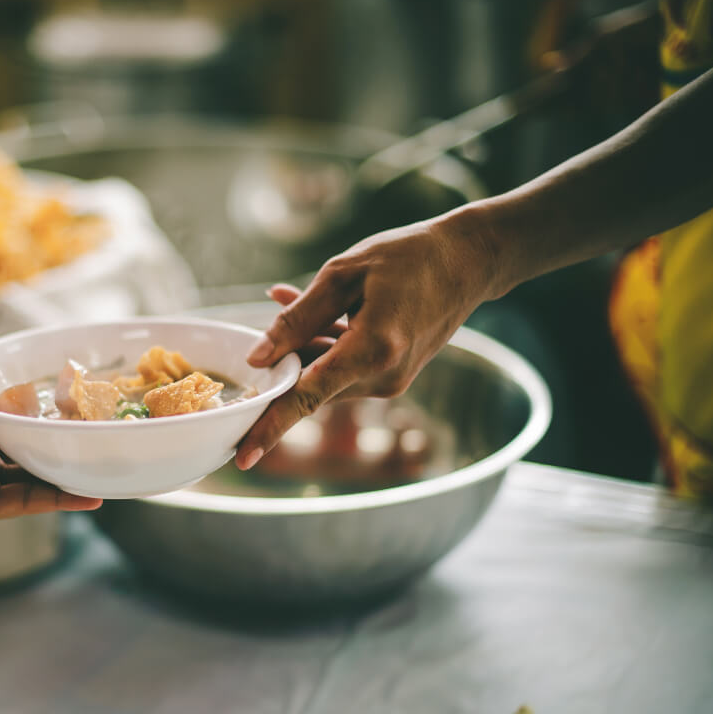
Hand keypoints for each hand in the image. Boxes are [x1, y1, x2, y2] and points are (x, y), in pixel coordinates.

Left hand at [0, 290, 100, 527]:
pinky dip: (61, 499)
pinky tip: (94, 495)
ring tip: (111, 459)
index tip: (80, 389)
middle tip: (106, 424)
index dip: (46, 399)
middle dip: (67, 435)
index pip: (17, 405)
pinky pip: (28, 501)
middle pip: (33, 440)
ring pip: (38, 472)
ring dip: (72, 468)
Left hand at [235, 212, 497, 469]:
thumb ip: (297, 318)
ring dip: (301, 345)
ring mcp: (391, 380)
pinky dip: (322, 344)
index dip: (271, 426)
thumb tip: (257, 358)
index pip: (308, 397)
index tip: (243, 457)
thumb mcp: (343, 274)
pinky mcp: (392, 374)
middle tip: (256, 328)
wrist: (469, 260)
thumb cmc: (408, 257)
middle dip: (281, 362)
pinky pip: (344, 366)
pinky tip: (304, 309)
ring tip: (282, 298)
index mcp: (373, 350)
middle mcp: (384, 376)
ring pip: (325, 374)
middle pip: (312, 385)